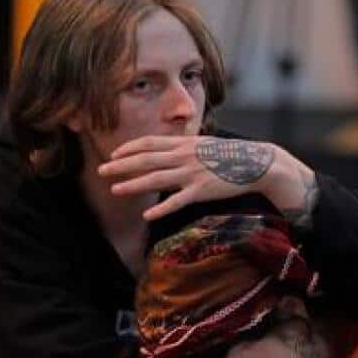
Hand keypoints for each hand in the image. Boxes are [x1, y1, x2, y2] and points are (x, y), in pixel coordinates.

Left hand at [99, 136, 313, 221]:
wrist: (256, 163)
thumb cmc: (229, 156)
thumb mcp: (203, 146)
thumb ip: (184, 148)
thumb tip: (166, 154)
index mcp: (184, 143)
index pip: (150, 143)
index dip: (129, 148)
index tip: (113, 155)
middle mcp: (184, 156)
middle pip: (146, 159)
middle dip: (121, 165)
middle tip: (101, 170)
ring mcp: (192, 173)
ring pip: (156, 178)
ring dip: (133, 184)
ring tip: (114, 190)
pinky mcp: (202, 190)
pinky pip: (177, 201)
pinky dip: (161, 208)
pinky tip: (147, 214)